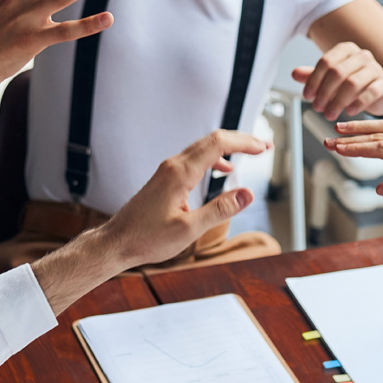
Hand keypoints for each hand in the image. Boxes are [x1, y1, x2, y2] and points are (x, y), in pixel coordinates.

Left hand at [96, 128, 270, 267]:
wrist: (117, 242)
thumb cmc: (147, 238)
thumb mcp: (189, 229)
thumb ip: (220, 210)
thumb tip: (247, 194)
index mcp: (180, 173)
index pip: (218, 144)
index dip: (244, 142)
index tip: (264, 147)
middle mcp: (173, 166)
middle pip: (212, 140)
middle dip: (241, 140)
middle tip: (265, 145)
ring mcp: (168, 170)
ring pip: (203, 148)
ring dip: (229, 148)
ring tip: (251, 153)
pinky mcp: (166, 179)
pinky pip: (195, 159)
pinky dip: (214, 159)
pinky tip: (224, 170)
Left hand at [293, 43, 382, 120]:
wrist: (382, 90)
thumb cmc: (353, 83)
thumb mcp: (331, 78)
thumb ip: (313, 75)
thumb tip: (294, 73)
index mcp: (346, 50)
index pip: (326, 62)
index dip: (314, 80)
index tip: (307, 97)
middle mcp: (362, 56)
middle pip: (337, 72)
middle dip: (324, 93)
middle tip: (317, 108)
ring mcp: (375, 68)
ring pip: (352, 84)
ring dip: (338, 101)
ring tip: (329, 114)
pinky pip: (370, 93)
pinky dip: (357, 104)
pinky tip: (348, 112)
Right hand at [327, 120, 382, 211]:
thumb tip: (379, 188)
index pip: (380, 149)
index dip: (355, 149)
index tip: (335, 148)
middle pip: (379, 134)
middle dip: (351, 138)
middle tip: (328, 138)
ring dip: (363, 128)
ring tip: (341, 127)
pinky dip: (381, 126)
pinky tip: (369, 129)